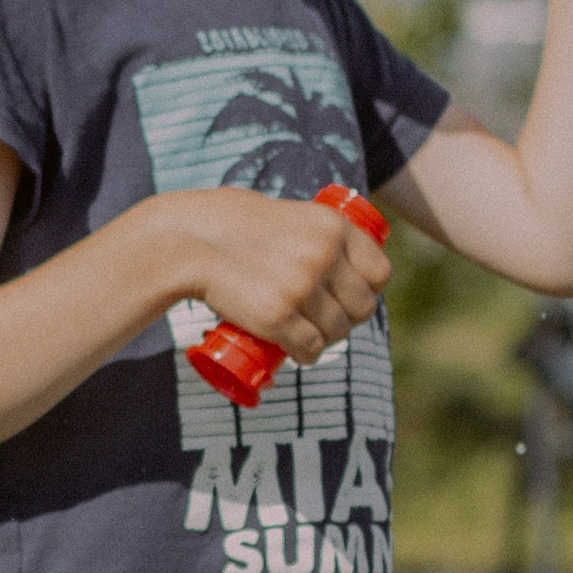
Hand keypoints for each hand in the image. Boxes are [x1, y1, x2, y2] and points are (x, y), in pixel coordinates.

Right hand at [150, 185, 389, 364]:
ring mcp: (301, 287)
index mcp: (333, 227)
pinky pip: (310, 348)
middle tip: (328, 322)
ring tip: (309, 337)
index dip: (369, 291)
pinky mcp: (277, 316)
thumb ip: (318, 235)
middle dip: (348, 320)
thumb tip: (344, 266)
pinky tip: (299, 353)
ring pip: (336, 331)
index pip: (379, 273)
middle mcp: (323, 255)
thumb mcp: (292, 216)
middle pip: (362, 307)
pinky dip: (306, 356)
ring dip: (325, 340)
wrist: (192, 239)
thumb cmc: (238, 226)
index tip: (351, 298)